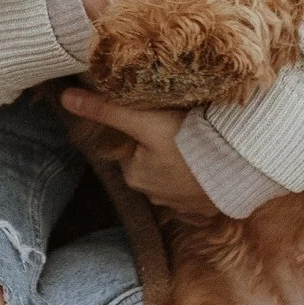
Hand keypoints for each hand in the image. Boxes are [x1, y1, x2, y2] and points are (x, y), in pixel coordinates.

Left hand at [61, 87, 220, 219]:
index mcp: (135, 176)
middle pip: (152, 162)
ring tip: (201, 140)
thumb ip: (106, 109)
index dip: (144, 130)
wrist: (239, 167)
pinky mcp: (209, 207)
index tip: (161, 117)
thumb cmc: (187, 142)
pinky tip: (215, 161)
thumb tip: (64, 98)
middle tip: (183, 125)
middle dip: (164, 146)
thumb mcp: (144, 121)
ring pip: (177, 175)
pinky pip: (201, 188)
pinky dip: (204, 175)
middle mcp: (155, 196)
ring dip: (185, 161)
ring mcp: (184, 204)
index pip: (131, 148)